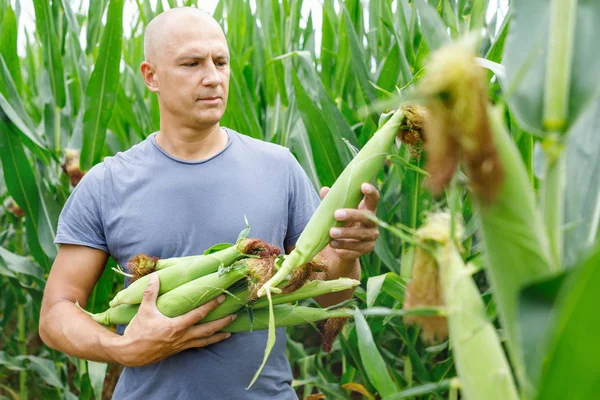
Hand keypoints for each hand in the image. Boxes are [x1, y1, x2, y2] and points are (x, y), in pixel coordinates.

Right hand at [114, 274, 233, 366]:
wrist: (130, 353)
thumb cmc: (138, 331)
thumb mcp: (144, 310)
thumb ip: (151, 293)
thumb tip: (155, 277)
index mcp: (175, 326)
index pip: (198, 314)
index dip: (211, 305)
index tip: (222, 297)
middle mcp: (182, 337)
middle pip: (207, 330)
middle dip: (222, 322)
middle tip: (234, 315)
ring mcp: (181, 345)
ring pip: (205, 341)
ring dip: (218, 336)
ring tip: (230, 332)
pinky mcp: (179, 350)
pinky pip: (197, 346)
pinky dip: (207, 343)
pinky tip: (213, 340)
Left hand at [320, 182, 379, 261]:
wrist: (342, 247)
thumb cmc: (341, 223)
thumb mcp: (336, 211)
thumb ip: (332, 201)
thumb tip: (324, 190)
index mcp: (368, 208)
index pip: (373, 198)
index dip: (370, 191)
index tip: (363, 185)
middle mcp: (373, 222)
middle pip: (366, 217)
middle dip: (351, 215)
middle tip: (336, 214)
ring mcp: (371, 236)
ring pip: (360, 234)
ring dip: (345, 233)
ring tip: (331, 232)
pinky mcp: (367, 248)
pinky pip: (356, 247)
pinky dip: (343, 245)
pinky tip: (332, 243)